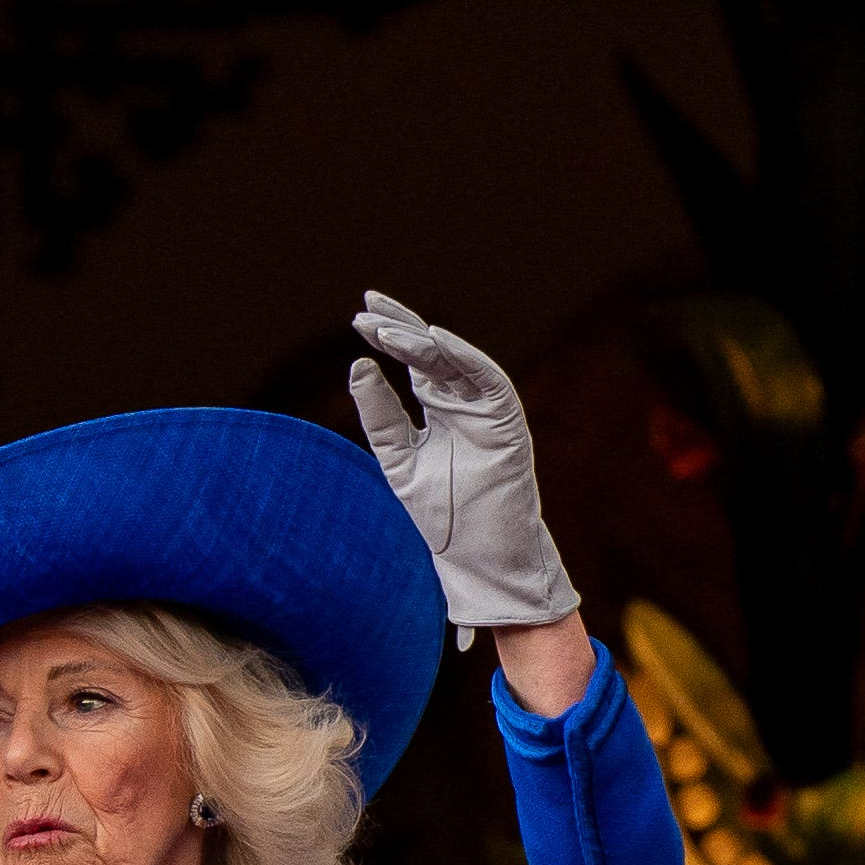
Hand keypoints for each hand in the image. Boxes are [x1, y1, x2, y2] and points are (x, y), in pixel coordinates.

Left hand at [347, 290, 579, 646]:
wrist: (478, 556)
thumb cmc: (441, 514)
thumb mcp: (397, 459)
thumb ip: (380, 415)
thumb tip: (358, 365)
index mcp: (438, 409)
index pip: (413, 361)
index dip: (390, 336)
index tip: (360, 316)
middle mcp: (463, 402)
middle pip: (432, 352)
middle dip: (401, 327)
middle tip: (368, 309)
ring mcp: (485, 409)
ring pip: (454, 361)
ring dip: (423, 342)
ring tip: (387, 330)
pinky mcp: (506, 421)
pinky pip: (488, 379)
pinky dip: (465, 357)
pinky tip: (436, 339)